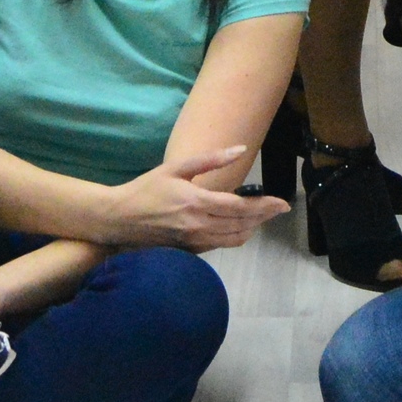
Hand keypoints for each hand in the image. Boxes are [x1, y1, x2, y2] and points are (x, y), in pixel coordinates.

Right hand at [91, 147, 286, 251]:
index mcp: (196, 202)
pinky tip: (240, 226)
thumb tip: (240, 150)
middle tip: (280, 209)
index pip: (240, 208)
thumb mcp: (176, 167)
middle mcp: (198, 226)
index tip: (282, 203)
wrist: (119, 219)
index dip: (264, 206)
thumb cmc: (146, 189)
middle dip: (264, 217)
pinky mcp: (189, 251)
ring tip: (263, 216)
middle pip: (241, 225)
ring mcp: (193, 241)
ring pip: (233, 239)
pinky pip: (220, 245)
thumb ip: (210, 160)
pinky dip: (235, 236)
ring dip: (252, 228)